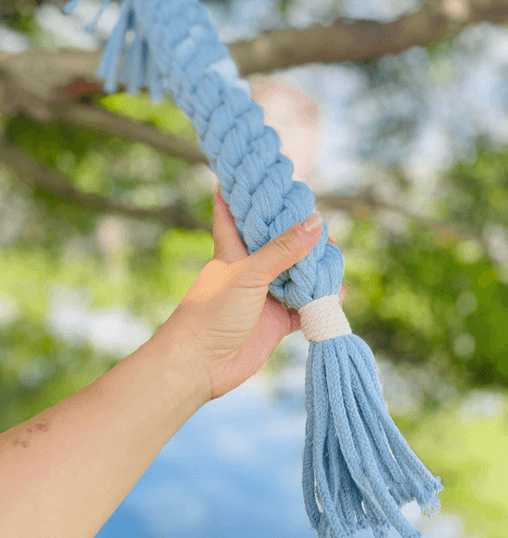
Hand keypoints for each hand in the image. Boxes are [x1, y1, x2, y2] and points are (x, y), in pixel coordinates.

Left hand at [165, 187, 346, 402]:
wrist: (200, 365)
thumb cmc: (212, 311)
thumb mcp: (248, 273)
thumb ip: (283, 250)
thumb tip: (316, 222)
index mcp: (233, 249)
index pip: (232, 212)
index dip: (241, 192)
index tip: (255, 173)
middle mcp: (250, 269)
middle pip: (278, 243)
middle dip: (300, 234)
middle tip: (323, 227)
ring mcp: (264, 295)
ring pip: (296, 274)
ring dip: (315, 269)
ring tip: (334, 260)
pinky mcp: (275, 321)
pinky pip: (304, 307)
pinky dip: (320, 302)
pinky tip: (336, 294)